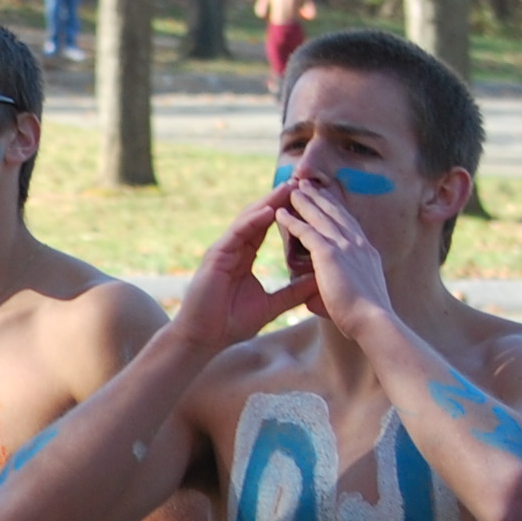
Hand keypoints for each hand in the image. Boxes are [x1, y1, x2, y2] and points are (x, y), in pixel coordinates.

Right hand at [165, 190, 323, 351]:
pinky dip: (252, 221)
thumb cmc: (230, 324)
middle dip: (279, 198)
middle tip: (300, 181)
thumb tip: (318, 283)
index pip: (267, 227)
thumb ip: (292, 292)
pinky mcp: (216, 256)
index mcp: (245, 256)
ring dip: (268, 202)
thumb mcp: (271, 305)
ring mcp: (224, 250)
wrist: (204, 339)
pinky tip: (268, 210)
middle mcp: (234, 248)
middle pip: (259, 216)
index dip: (285, 211)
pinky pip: (237, 233)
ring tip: (288, 187)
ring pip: (248, 219)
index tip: (305, 197)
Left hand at [265, 179, 394, 346]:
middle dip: (322, 197)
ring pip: (321, 217)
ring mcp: (346, 247)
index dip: (337, 209)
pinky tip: (280, 213)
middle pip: (337, 213)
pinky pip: (307, 231)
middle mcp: (358, 245)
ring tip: (292, 190)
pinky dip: (293, 221)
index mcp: (367, 253)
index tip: (327, 198)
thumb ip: (333, 292)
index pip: (349, 224)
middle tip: (308, 184)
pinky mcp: (330, 254)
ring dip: (306, 202)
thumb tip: (316, 300)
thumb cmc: (363, 318)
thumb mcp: (353, 297)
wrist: (373, 322)